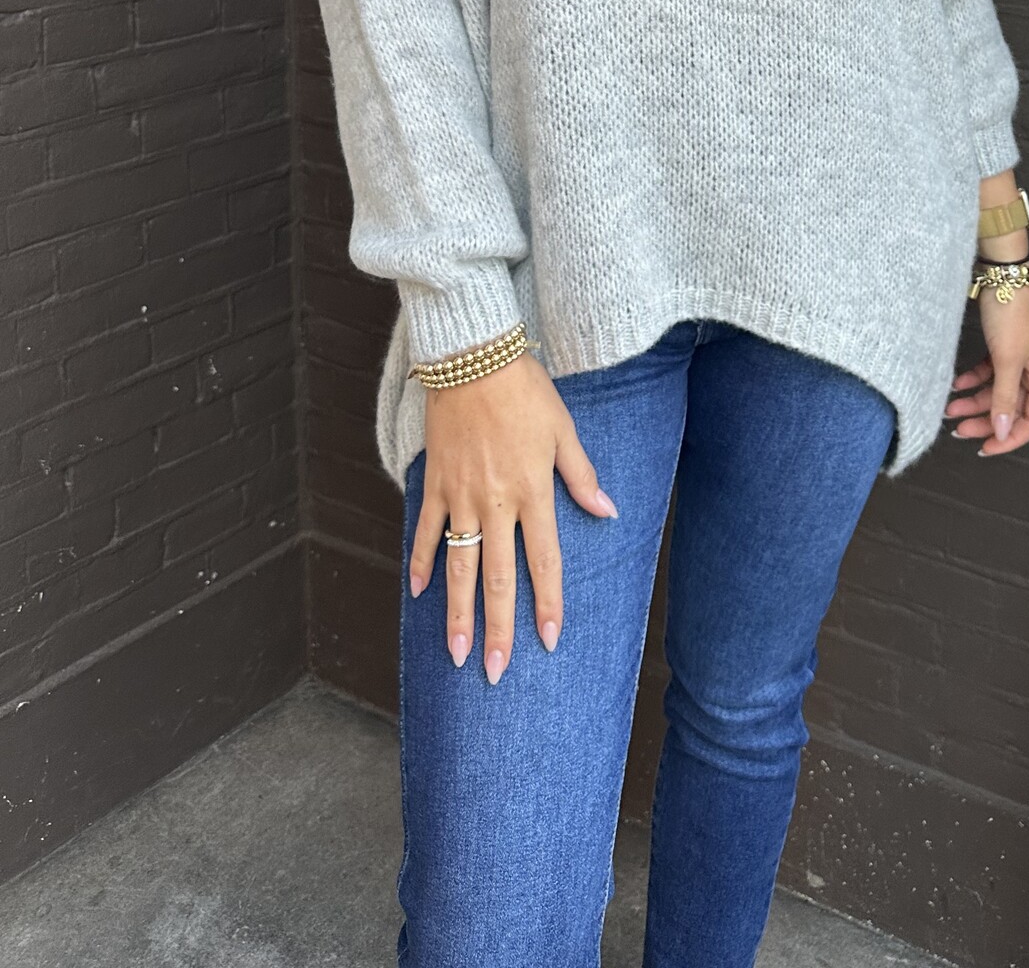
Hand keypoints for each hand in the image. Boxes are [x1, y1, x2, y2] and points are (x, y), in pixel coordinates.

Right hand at [407, 351, 617, 684]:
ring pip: (460, 567)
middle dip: (497, 629)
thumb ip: (581, 476)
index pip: (543, 561)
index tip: (549, 642)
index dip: (547, 604)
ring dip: (457, 614)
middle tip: (493, 673)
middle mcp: (496, 503)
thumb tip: (607, 511)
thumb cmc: (525, 391)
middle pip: (497, 579)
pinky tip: (419, 593)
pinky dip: (421, 562)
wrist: (472, 358)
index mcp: (532, 492)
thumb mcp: (563, 430)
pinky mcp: (435, 483)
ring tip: (456, 655)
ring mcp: (460, 497)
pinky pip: (427, 531)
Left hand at [947, 275, 1028, 456]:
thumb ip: (1004, 398)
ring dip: (974, 403)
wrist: (1001, 275)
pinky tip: (955, 385)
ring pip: (996, 393)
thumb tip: (1003, 431)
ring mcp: (1017, 359)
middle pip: (1011, 409)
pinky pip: (987, 374)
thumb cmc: (1011, 312)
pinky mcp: (1002, 347)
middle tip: (960, 431)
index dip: (1010, 438)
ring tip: (950, 409)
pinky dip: (972, 381)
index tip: (986, 447)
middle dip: (986, 422)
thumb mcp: (1006, 360)